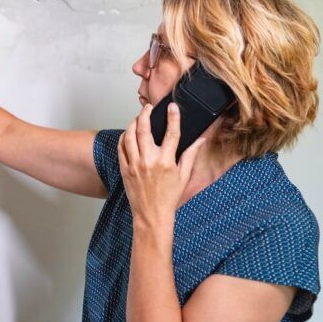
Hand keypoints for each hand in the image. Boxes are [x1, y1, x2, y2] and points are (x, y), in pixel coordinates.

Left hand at [117, 102, 206, 226]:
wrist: (151, 214)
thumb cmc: (169, 197)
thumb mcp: (184, 176)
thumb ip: (191, 155)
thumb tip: (201, 140)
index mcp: (166, 162)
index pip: (171, 133)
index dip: (173, 117)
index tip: (172, 106)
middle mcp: (149, 161)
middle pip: (144, 130)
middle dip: (145, 114)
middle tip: (148, 108)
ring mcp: (134, 165)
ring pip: (129, 136)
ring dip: (133, 123)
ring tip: (138, 118)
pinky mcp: (125, 169)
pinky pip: (121, 148)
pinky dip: (123, 137)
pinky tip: (128, 133)